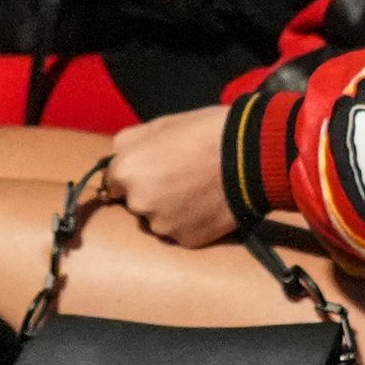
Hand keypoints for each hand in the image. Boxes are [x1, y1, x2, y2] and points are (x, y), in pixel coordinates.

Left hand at [103, 104, 236, 247]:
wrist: (250, 156)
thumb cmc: (205, 133)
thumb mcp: (158, 124)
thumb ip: (128, 144)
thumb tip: (116, 159)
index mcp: (126, 171)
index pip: (113, 183)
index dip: (133, 175)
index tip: (151, 171)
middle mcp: (138, 202)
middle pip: (135, 203)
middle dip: (151, 193)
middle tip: (179, 176)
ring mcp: (161, 225)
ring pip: (158, 220)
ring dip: (170, 210)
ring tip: (197, 189)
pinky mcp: (185, 240)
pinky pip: (180, 232)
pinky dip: (190, 222)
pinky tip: (206, 204)